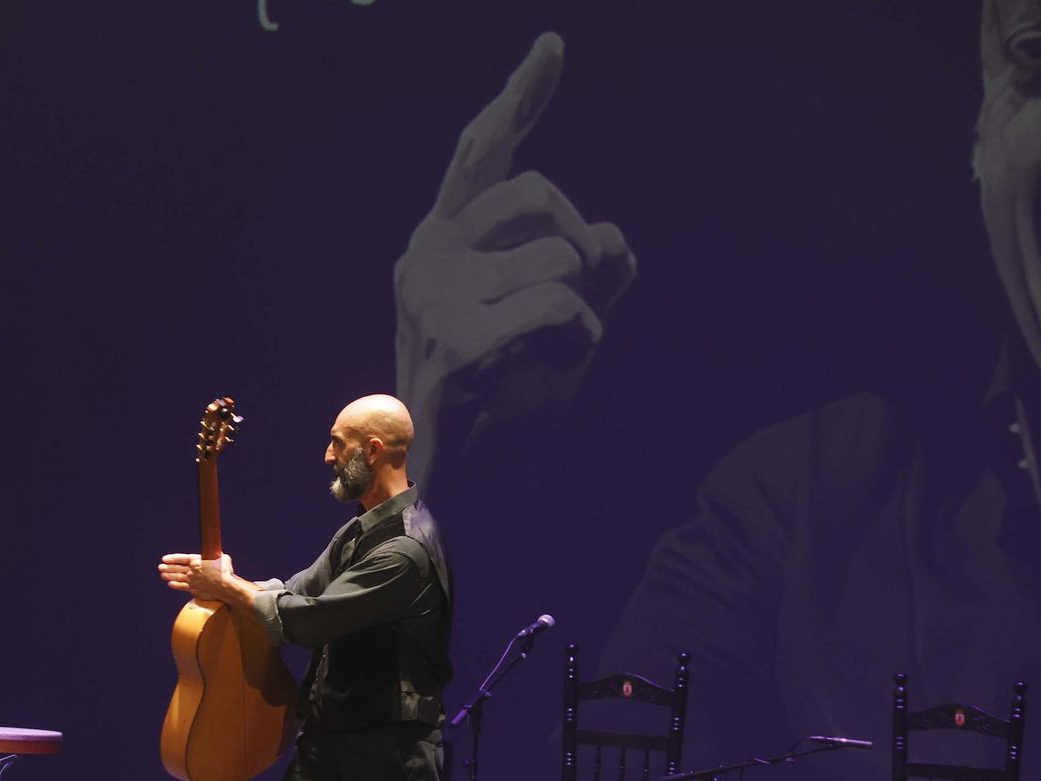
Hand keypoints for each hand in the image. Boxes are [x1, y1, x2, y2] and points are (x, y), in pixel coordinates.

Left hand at [158, 553, 238, 604]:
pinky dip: (175, 585)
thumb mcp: (223, 558)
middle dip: (167, 567)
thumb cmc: (226, 572)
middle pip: (177, 568)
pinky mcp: (194, 589)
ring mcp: (192, 581)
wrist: (226, 587)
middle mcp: (192, 571)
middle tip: (160, 567)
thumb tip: (218, 553)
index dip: (172, 558)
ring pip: (177, 577)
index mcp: (197, 561)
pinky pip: (182, 587)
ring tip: (162, 575)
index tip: (164, 559)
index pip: (181, 558)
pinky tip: (170, 584)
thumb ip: (217, 555)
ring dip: (169, 576)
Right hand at [394, 32, 635, 482]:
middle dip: (581, 239)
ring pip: (557, 255)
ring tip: (562, 340)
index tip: (554, 45)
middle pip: (537, 192)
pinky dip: (580, 332)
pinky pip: (554, 306)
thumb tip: (613, 239)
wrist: (456, 475)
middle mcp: (428, 253)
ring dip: (583, 300)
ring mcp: (433, 296)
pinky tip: (562, 360)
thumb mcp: (564, 313)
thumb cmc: (510, 388)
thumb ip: (593, 266)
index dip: (522, 95)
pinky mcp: (452, 344)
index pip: (483, 148)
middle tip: (579, 288)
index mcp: (444, 235)